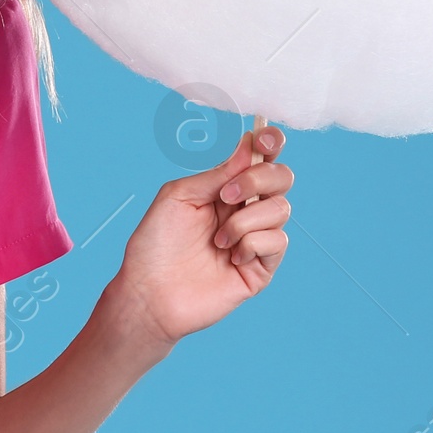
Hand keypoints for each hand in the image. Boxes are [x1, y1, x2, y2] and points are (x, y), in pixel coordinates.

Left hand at [107, 120, 291, 353]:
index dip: (271, 143)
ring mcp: (255, 239)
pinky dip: (252, 243)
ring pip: (281, 209)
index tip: (266, 139)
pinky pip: (278, 242)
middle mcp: (245, 209)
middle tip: (228, 195)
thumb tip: (250, 146)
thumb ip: (217, 174)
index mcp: (225, 188)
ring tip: (218, 240)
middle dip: (260, 178)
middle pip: (282, 178)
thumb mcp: (180, 195)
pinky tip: (230, 257)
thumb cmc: (156, 243)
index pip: (260, 158)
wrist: (149, 292)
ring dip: (245, 220)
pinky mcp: (262, 268)